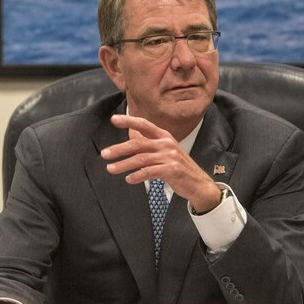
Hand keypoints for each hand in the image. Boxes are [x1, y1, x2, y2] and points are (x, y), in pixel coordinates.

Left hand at [101, 114, 222, 213]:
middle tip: (104, 154)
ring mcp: (170, 157)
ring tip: (111, 169)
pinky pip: (149, 171)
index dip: (129, 121)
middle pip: (138, 144)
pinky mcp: (172, 170)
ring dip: (123, 164)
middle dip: (119, 149)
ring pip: (141, 159)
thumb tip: (131, 134)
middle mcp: (167, 144)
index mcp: (164, 136)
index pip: (144, 125)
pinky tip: (129, 179)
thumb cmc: (178, 167)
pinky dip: (137, 175)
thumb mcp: (164, 152)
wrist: (199, 184)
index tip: (114, 119)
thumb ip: (149, 144)